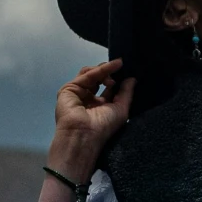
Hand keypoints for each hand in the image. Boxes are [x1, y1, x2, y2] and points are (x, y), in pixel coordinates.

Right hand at [51, 59, 134, 177]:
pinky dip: (101, 69)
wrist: (84, 135)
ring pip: (91, 74)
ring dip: (105, 70)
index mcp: (99, 105)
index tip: (127, 71)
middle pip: (98, 78)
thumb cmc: (103, 126)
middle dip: (109, 73)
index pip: (107, 88)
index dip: (116, 80)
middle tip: (121, 69)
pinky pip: (87, 75)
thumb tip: (132, 79)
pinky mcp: (69, 88)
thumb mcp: (121, 109)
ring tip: (115, 72)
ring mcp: (78, 92)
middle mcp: (88, 98)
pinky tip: (112, 66)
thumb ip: (126, 93)